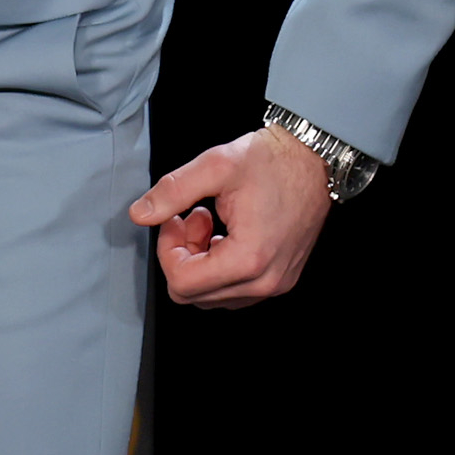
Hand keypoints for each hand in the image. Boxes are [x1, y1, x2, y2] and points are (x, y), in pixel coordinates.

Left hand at [131, 125, 334, 307]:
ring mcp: (275, 284)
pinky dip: (220, 267)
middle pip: (194, 295)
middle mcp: (264, 280)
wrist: (314, 159)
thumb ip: (172, 191)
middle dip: (182, 256)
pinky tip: (226, 234)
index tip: (175, 219)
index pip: (182, 283)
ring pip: (213, 296)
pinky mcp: (281, 279)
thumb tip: (140, 214)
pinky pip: (235, 290)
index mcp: (248, 258)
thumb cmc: (274, 160)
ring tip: (210, 222)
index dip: (167, 250)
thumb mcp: (215, 165)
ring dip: (200, 263)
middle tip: (191, 218)